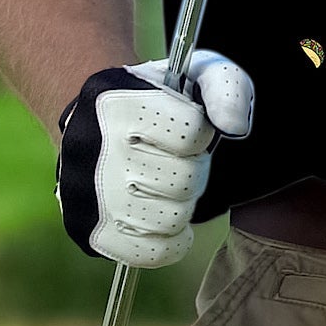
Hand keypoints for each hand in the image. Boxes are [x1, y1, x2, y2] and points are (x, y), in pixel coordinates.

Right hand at [54, 48, 253, 266]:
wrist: (94, 118)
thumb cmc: (158, 97)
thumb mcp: (196, 72)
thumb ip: (227, 88)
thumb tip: (236, 127)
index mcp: (120, 105)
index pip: (191, 134)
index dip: (201, 132)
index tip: (188, 127)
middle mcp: (97, 152)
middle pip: (184, 180)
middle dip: (194, 168)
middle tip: (179, 159)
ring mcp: (89, 198)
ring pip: (171, 219)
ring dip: (182, 203)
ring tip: (168, 185)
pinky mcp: (90, 233)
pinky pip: (152, 253)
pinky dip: (170, 240)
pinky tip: (165, 215)